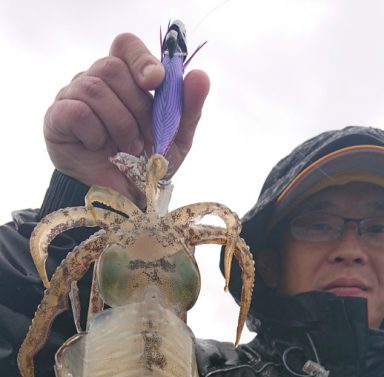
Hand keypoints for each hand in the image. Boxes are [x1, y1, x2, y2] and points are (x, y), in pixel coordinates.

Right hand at [44, 33, 209, 198]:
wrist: (120, 199)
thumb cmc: (144, 164)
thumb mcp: (174, 140)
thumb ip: (188, 108)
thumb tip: (201, 76)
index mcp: (124, 78)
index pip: (126, 45)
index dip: (140, 58)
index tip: (155, 81)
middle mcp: (96, 80)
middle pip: (112, 68)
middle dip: (136, 107)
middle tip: (146, 139)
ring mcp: (72, 95)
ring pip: (95, 88)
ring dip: (119, 124)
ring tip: (127, 149)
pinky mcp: (57, 117)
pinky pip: (78, 111)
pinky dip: (95, 133)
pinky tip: (99, 148)